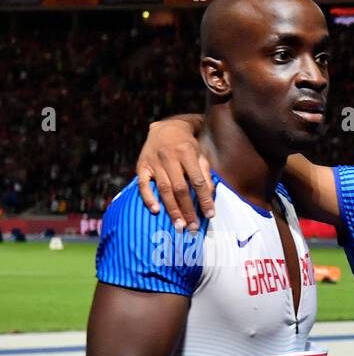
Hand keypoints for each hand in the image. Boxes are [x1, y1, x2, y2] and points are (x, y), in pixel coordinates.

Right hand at [136, 115, 211, 231]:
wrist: (166, 128)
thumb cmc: (187, 146)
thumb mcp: (200, 156)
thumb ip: (205, 175)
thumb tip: (210, 198)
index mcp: (187, 153)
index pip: (198, 181)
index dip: (204, 199)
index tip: (210, 215)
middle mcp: (169, 157)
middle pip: (180, 188)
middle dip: (187, 209)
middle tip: (193, 227)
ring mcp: (154, 161)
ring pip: (164, 189)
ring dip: (171, 209)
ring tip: (179, 225)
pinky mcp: (141, 165)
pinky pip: (143, 183)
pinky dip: (148, 197)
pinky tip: (155, 211)